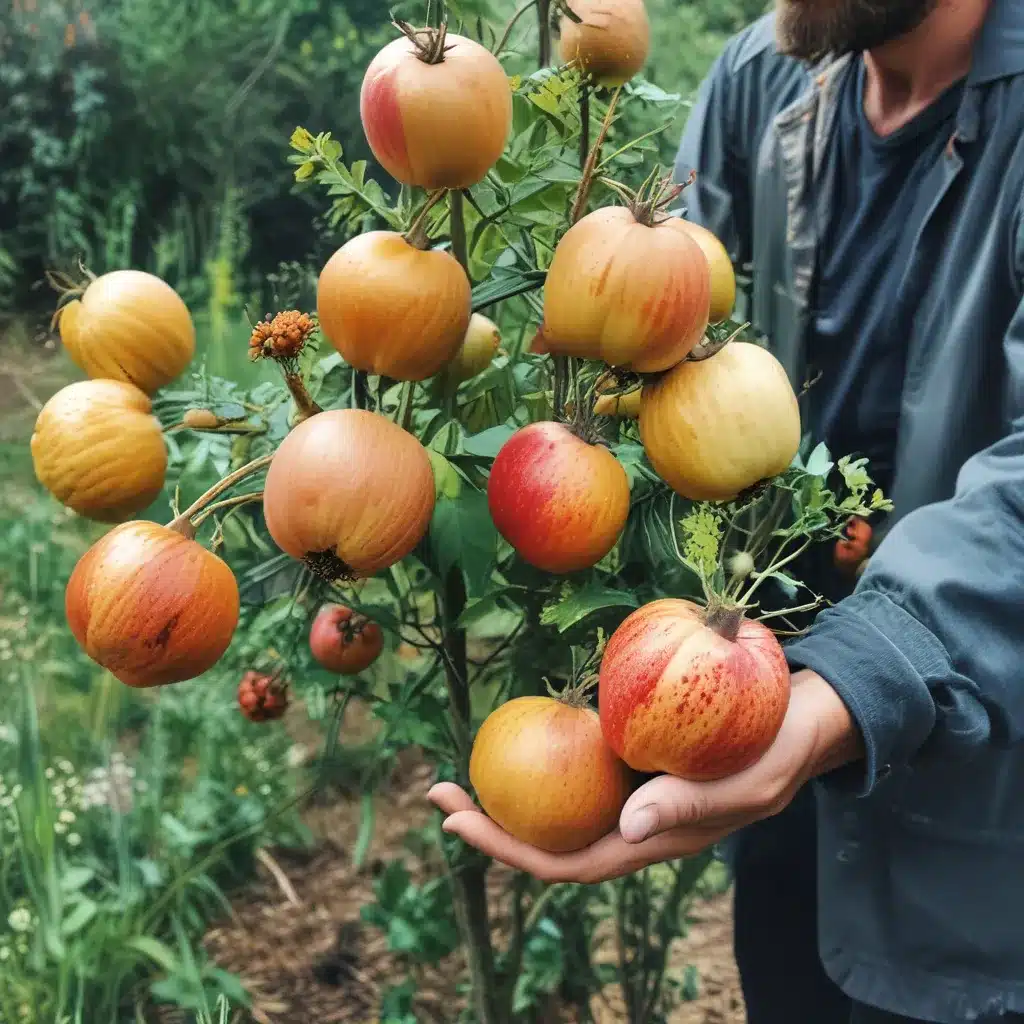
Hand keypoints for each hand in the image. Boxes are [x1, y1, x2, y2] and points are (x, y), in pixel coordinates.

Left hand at [428, 671, 861, 883]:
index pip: (571, 862)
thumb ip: (693, 805)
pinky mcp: (640, 754)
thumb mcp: (748, 781)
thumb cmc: (783, 749)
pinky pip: (584, 758)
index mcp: (656, 840)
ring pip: (563, 798)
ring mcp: (635, 788)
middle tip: (438, 792)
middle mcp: (636, 820)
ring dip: (513, 786)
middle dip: (492, 823)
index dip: (512, 850)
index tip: (459, 824)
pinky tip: (522, 725)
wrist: (808, 717)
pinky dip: (548, 748)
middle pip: (553, 835)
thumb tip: (628, 827)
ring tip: (465, 763)